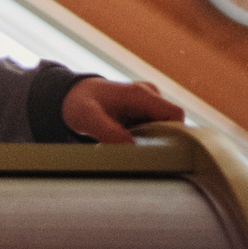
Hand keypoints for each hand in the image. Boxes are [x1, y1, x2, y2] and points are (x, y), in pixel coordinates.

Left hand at [63, 78, 183, 143]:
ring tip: (130, 148)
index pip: (176, 115)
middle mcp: (149, 95)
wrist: (71, 95)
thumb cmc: (79, 103)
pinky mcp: (144, 111)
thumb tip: (131, 147)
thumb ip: (108, 132)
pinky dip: (146, 139)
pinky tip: (129, 143)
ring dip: (153, 141)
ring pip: (164, 128)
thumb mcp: (87, 118)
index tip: (157, 151)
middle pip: (173, 124)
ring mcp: (148, 103)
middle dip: (161, 141)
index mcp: (141, 94)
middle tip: (140, 154)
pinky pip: (155, 129)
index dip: (174, 135)